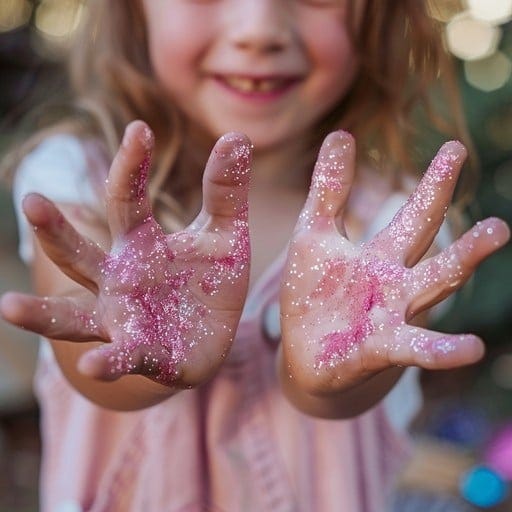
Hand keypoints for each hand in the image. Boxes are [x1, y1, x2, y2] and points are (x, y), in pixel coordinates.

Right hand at [0, 121, 251, 385]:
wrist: (215, 334)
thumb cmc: (212, 281)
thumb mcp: (227, 234)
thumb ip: (226, 191)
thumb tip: (237, 135)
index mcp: (140, 243)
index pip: (127, 198)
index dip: (132, 165)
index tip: (140, 130)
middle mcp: (118, 279)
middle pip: (79, 254)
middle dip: (55, 230)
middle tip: (31, 201)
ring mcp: (122, 319)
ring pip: (72, 315)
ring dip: (41, 314)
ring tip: (8, 307)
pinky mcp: (141, 353)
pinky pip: (119, 357)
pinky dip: (107, 362)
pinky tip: (94, 366)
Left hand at [281, 132, 509, 393]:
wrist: (303, 354)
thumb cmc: (312, 295)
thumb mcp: (313, 236)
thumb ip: (328, 193)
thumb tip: (341, 133)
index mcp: (379, 256)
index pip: (413, 214)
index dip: (434, 183)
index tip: (456, 148)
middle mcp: (393, 282)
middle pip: (428, 239)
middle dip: (447, 206)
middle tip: (477, 163)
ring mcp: (390, 315)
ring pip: (433, 285)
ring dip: (463, 260)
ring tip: (496, 229)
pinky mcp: (377, 349)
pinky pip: (414, 348)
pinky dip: (440, 350)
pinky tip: (472, 348)